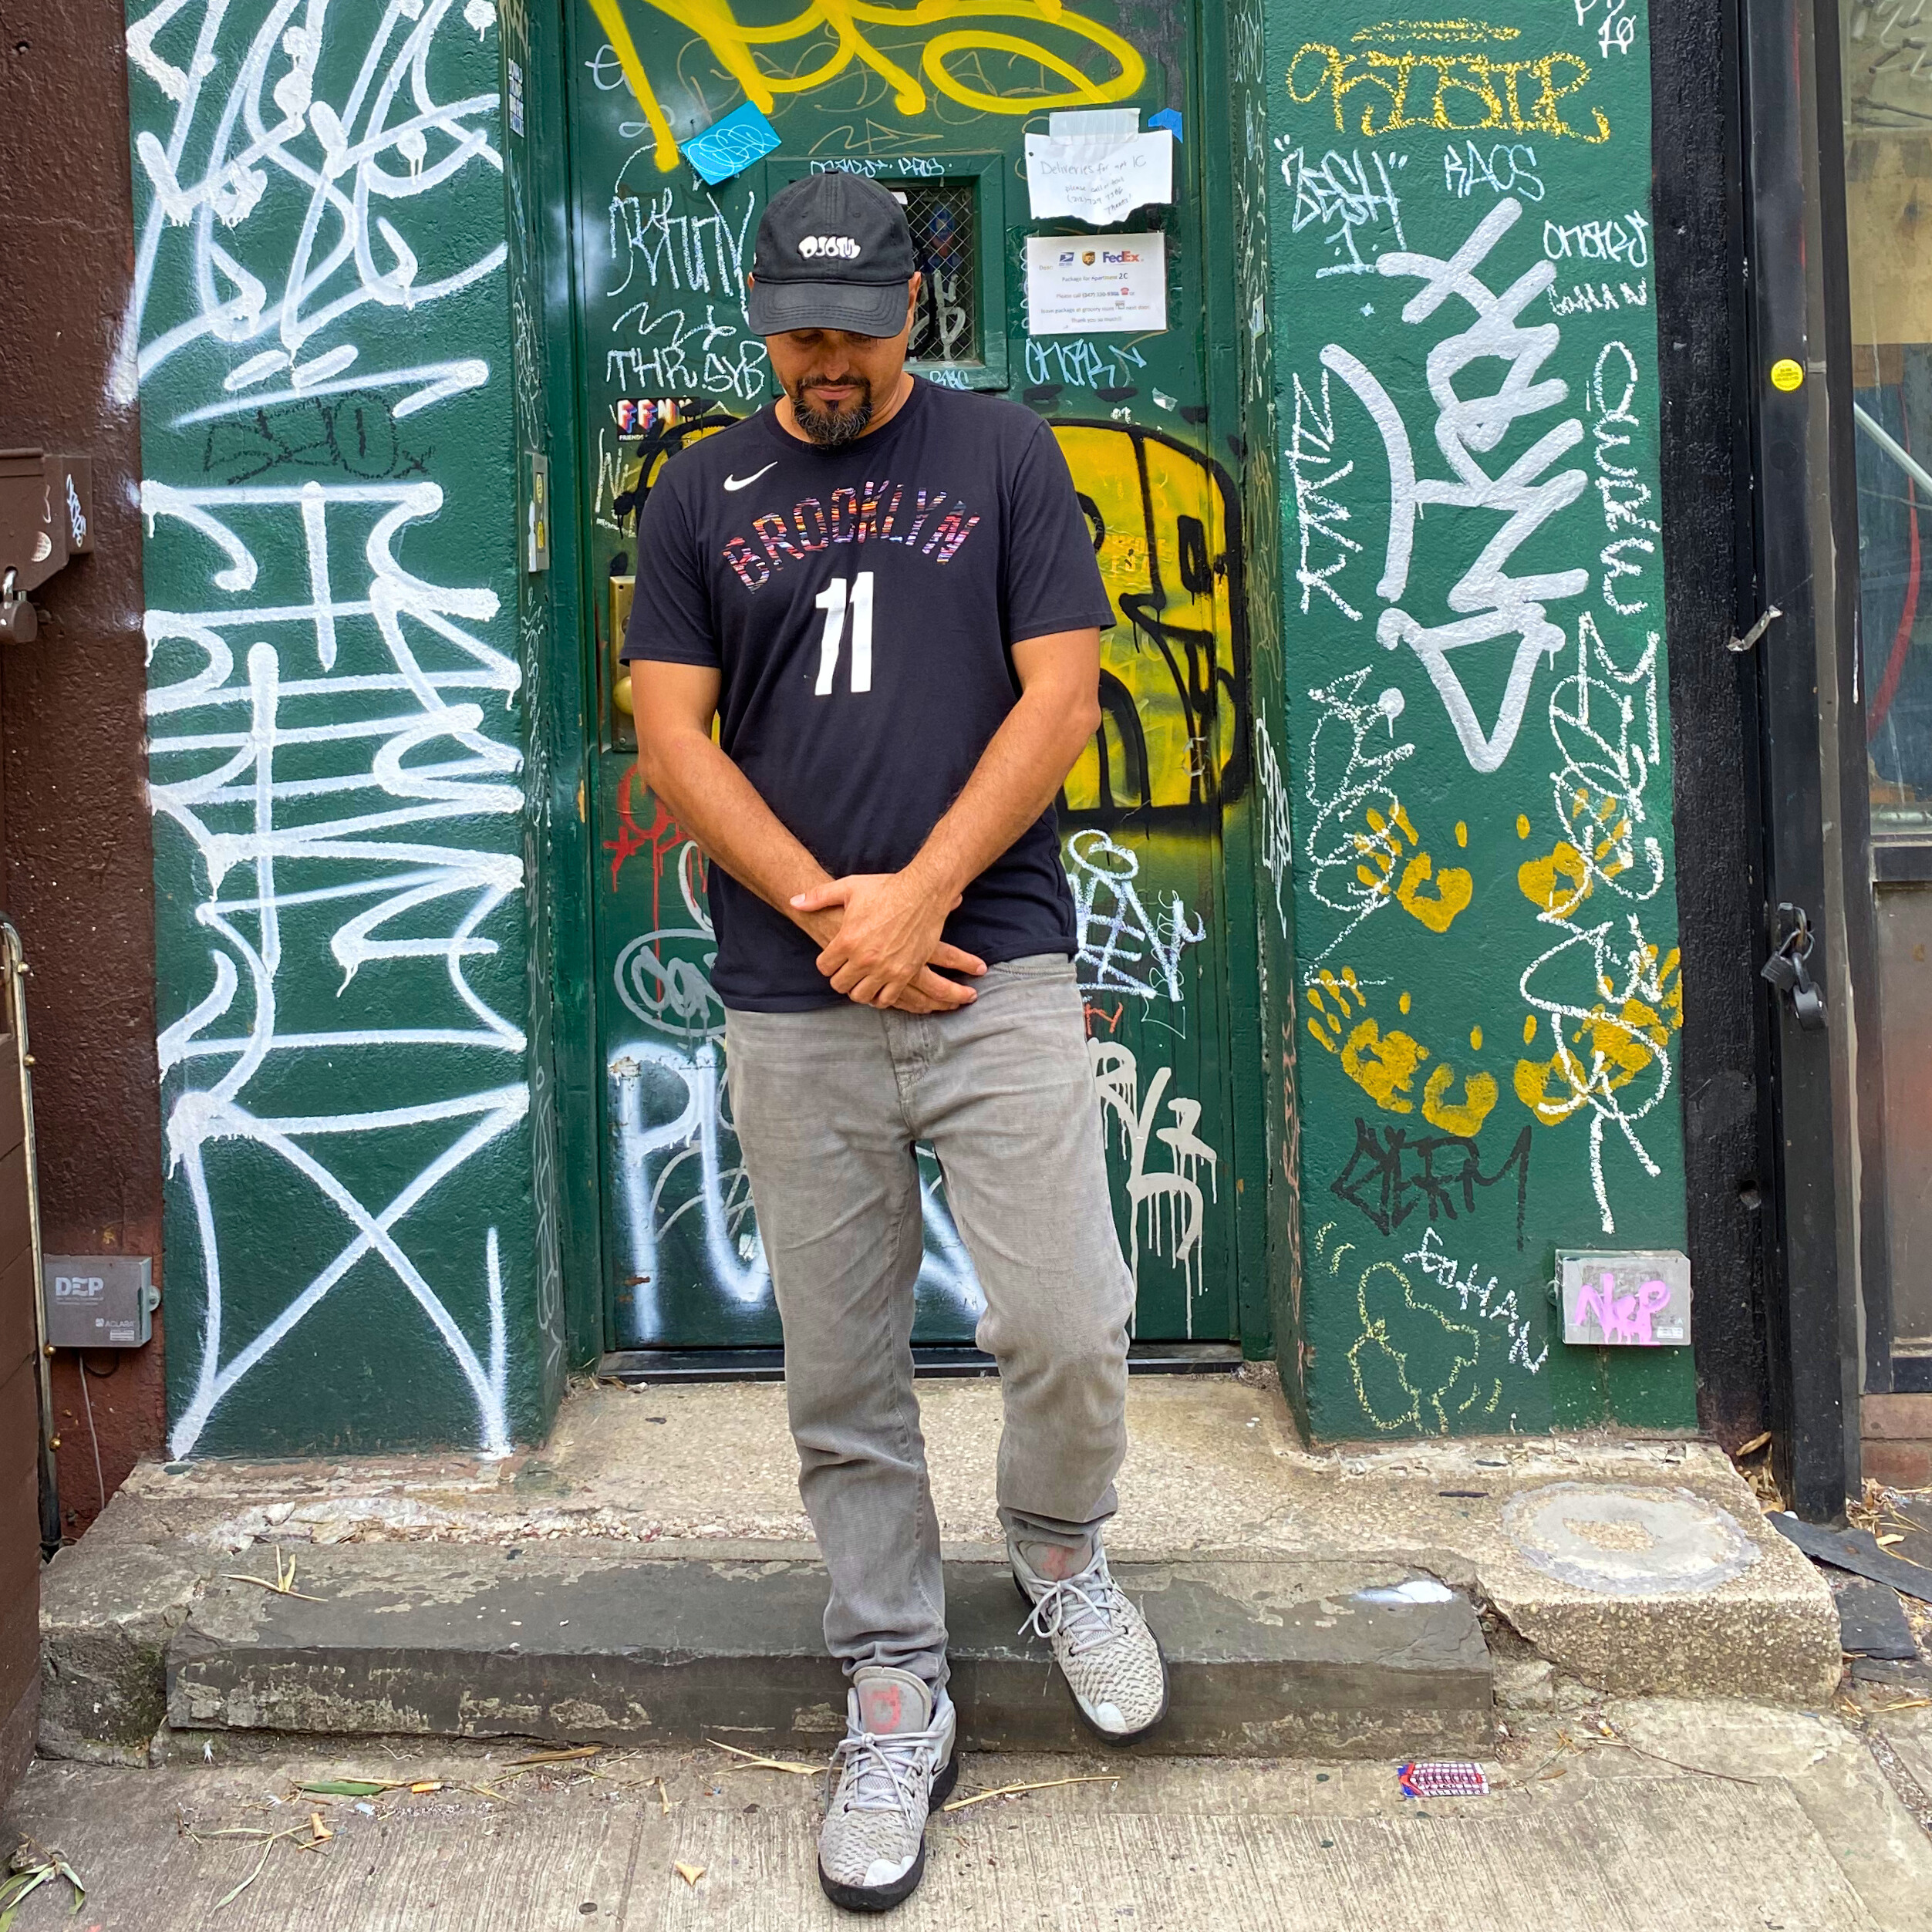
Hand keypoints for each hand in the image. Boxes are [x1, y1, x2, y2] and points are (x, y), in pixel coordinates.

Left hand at [790, 871, 986, 1009]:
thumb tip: (794, 903)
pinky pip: (886, 999)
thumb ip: (818, 897)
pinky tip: (879, 987)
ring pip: (861, 996)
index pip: (824, 967)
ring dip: (858, 989)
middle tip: (847, 970)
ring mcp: (885, 969)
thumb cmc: (886, 888)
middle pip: (839, 985)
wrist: (923, 893)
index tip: (834, 958)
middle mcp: (864, 959)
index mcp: (847, 940)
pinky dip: (880, 997)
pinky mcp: (905, 974)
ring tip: (862, 979)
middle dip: (840, 978)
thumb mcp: (849, 887)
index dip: (827, 963)